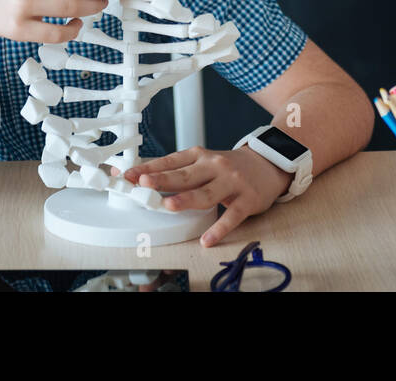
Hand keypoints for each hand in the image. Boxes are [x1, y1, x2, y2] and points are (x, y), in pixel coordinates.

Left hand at [114, 146, 292, 247]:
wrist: (267, 165)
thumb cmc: (227, 167)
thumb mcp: (204, 162)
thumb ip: (179, 171)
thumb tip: (143, 179)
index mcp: (201, 156)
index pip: (171, 161)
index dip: (149, 167)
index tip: (129, 174)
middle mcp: (215, 166)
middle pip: (186, 175)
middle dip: (164, 180)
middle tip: (145, 183)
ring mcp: (232, 183)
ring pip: (207, 193)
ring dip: (187, 199)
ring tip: (169, 206)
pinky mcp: (246, 200)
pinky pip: (231, 216)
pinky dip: (218, 228)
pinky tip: (207, 239)